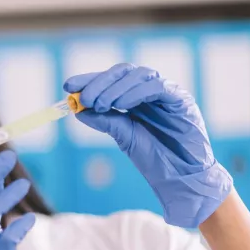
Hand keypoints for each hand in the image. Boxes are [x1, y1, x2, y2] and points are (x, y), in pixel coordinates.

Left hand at [64, 63, 232, 227]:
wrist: (180, 177)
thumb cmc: (154, 157)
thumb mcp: (123, 136)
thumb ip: (105, 120)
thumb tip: (78, 109)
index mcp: (135, 97)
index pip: (111, 80)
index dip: (89, 80)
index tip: (68, 86)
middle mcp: (150, 91)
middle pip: (123, 72)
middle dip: (100, 81)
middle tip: (84, 97)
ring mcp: (167, 93)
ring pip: (139, 75)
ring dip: (115, 88)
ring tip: (100, 104)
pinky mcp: (181, 100)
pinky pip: (158, 87)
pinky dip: (136, 92)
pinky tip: (122, 105)